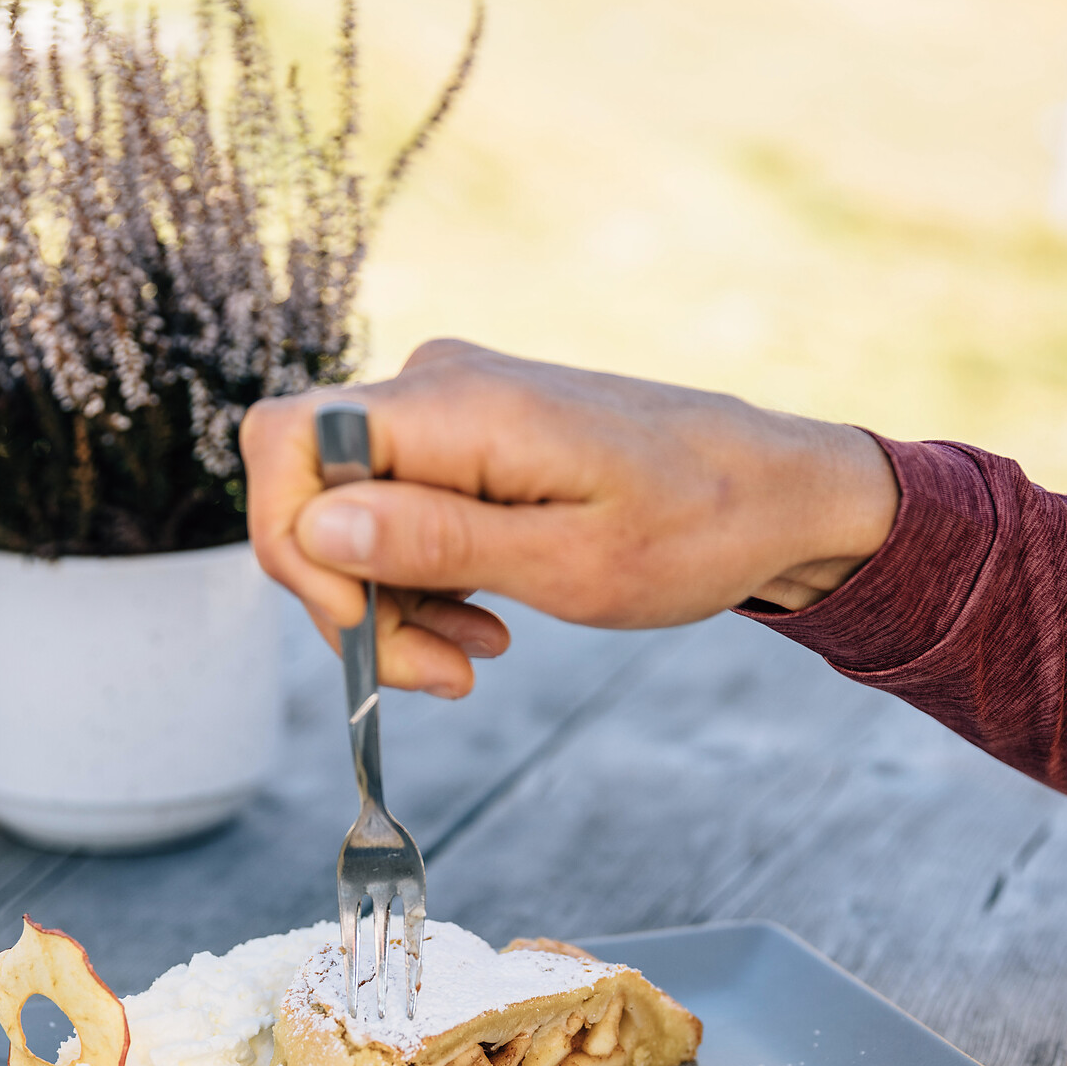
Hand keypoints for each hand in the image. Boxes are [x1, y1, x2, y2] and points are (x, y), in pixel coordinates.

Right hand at [241, 339, 898, 696]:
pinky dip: (424, 585)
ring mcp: (450, 411)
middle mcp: (435, 389)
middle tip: (438, 676)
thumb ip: (436, 543)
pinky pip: (399, 515)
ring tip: (473, 661)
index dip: (294, 548)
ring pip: (351, 518)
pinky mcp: (468, 441)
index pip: (288, 445)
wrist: (778, 491)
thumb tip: (315, 528)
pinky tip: (483, 629)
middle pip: (312, 494)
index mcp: (456, 406)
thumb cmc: (699, 525)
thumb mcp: (570, 561)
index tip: (362, 628)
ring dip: (393, 608)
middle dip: (352, 602)